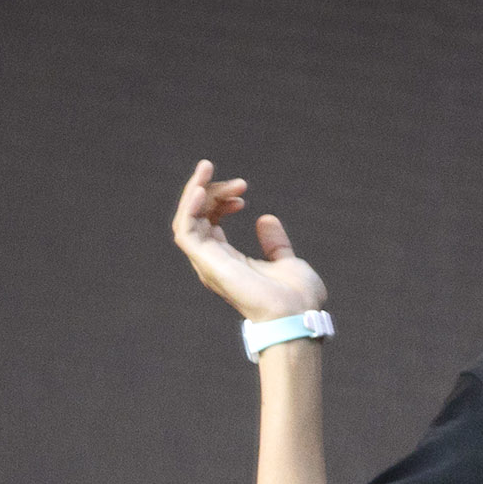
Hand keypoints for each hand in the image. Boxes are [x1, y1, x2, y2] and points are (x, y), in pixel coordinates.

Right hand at [170, 160, 325, 321]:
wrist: (297, 314)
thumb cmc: (295, 299)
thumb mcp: (287, 261)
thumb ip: (275, 243)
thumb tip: (265, 219)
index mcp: (229, 262)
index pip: (209, 223)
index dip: (221, 202)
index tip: (243, 194)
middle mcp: (214, 263)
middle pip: (197, 217)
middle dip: (212, 191)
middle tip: (239, 182)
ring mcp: (209, 264)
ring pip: (186, 220)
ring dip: (195, 191)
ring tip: (208, 169)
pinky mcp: (208, 263)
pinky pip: (185, 231)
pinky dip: (189, 207)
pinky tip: (202, 188)